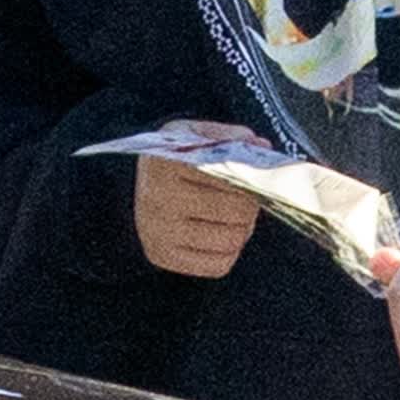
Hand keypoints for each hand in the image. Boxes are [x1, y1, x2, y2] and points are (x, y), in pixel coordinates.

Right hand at [133, 120, 266, 276]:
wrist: (138, 181)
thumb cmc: (175, 157)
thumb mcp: (196, 134)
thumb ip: (230, 138)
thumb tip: (261, 147)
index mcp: (167, 163)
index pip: (230, 178)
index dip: (251, 180)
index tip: (253, 178)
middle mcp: (157, 199)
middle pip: (237, 212)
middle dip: (250, 206)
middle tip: (248, 199)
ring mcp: (157, 231)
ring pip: (231, 240)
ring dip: (243, 230)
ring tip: (234, 217)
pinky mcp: (162, 256)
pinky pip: (219, 265)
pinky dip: (229, 251)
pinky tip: (220, 234)